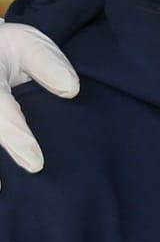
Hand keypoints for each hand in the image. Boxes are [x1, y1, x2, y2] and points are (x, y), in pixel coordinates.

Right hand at [0, 18, 79, 184]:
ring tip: (13, 198)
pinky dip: (1, 177)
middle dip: (1, 165)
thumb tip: (70, 89)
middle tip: (19, 193)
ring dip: (0, 174)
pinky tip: (9, 192)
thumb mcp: (26, 44)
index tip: (35, 164)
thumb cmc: (6, 51)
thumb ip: (45, 62)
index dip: (14, 136)